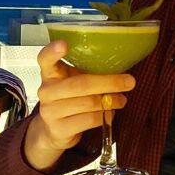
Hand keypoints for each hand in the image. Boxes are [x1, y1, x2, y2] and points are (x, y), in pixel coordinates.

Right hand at [23, 40, 135, 170]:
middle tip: (129, 82)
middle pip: (80, 84)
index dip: (53, 51)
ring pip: (89, 103)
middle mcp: (46, 91)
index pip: (45, 59)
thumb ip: (87, 72)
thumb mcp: (73, 81)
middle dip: (109, 82)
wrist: (53, 130)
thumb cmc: (69, 99)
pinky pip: (90, 120)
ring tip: (122, 99)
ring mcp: (50, 111)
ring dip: (111, 101)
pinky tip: (110, 113)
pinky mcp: (59, 129)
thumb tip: (121, 68)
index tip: (64, 44)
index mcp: (50, 74)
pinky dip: (105, 116)